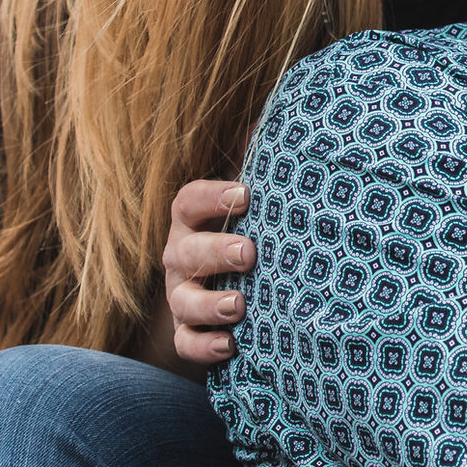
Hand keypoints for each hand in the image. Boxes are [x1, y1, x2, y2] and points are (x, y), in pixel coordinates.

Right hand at [164, 178, 251, 367]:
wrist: (252, 282)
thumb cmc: (260, 227)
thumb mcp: (264, 197)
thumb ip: (268, 163)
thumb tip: (284, 120)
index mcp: (196, 218)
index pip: (189, 201)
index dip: (212, 197)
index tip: (245, 194)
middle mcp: (182, 254)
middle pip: (185, 251)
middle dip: (215, 252)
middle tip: (249, 252)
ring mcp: (182, 294)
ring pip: (182, 300)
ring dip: (209, 304)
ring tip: (240, 305)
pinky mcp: (190, 331)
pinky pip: (185, 343)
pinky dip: (203, 346)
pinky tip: (231, 345)